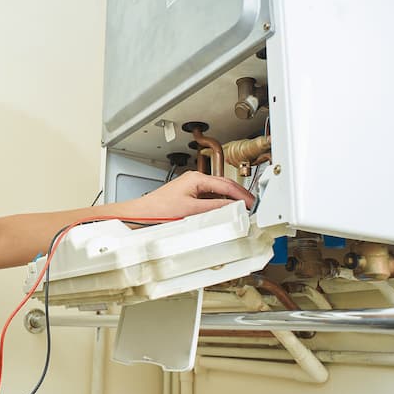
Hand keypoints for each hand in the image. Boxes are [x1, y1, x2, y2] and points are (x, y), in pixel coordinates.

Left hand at [136, 170, 254, 217]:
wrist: (142, 214)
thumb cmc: (159, 209)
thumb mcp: (192, 210)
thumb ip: (215, 207)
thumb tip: (232, 206)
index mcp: (197, 179)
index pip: (226, 185)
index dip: (241, 195)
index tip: (251, 203)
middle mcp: (195, 179)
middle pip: (223, 185)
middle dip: (239, 195)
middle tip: (251, 205)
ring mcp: (191, 187)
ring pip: (217, 191)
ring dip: (230, 199)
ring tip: (241, 208)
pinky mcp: (188, 195)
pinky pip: (209, 197)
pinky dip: (219, 202)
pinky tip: (224, 210)